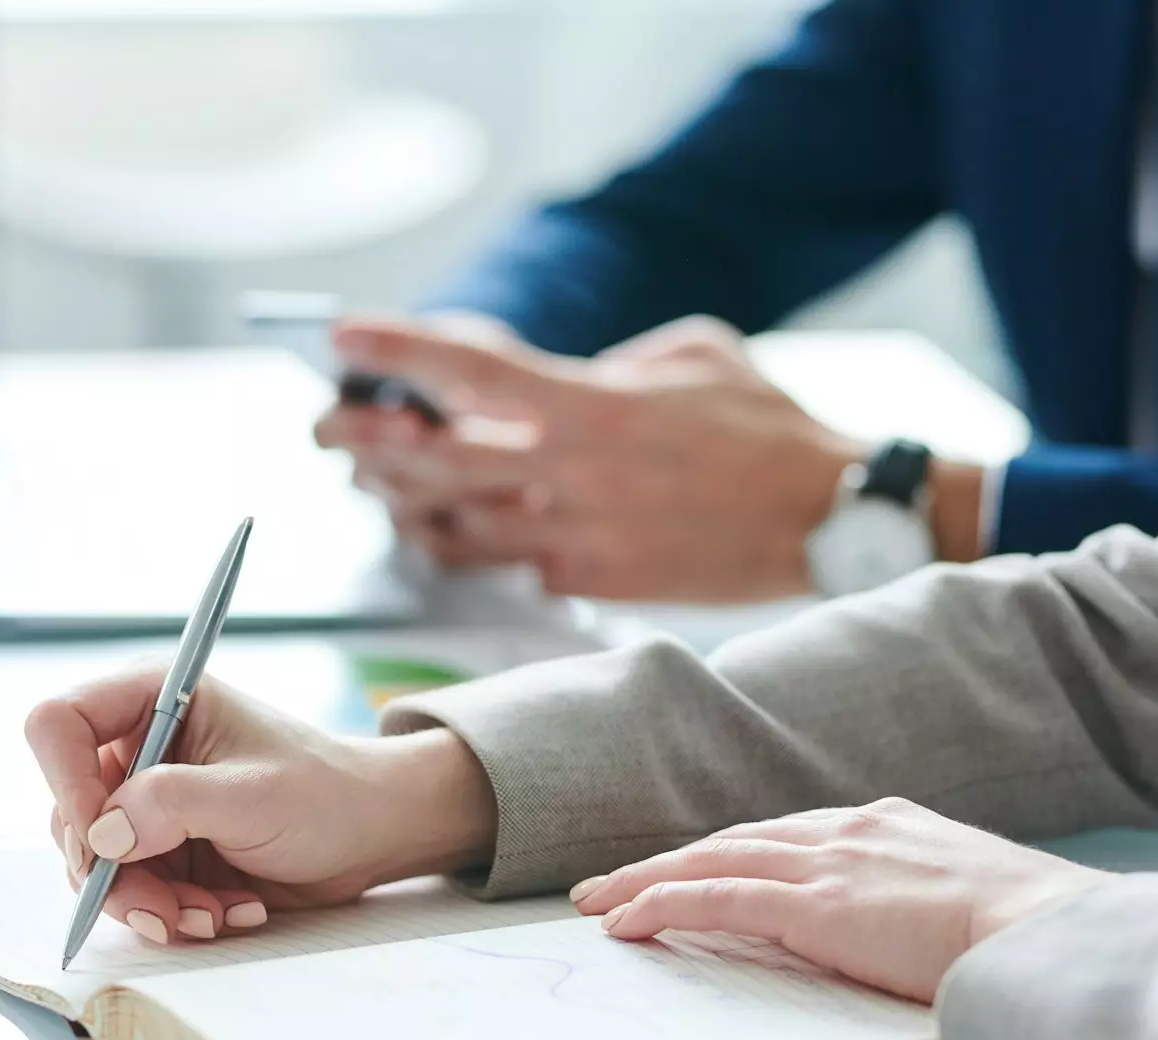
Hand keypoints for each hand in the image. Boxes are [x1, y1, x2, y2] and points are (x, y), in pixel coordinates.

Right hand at [22, 664, 494, 943]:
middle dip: (118, 872)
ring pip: (95, 865)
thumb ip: (173, 804)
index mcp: (153, 701)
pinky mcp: (159, 853)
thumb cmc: (326, 793)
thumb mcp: (253, 795)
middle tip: (168, 908)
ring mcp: (145, 805)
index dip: (65, 783)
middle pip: (70, 813)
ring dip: (149, 903)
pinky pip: (129, 894)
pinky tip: (227, 912)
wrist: (370, 836)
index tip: (101, 839)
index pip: (59, 725)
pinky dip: (171, 915)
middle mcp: (138, 749)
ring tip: (213, 914)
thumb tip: (100, 832)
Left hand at [318, 314, 869, 601]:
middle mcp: (574, 477)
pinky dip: (470, 540)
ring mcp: (578, 539)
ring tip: (376, 477)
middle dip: (364, 440)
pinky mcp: (592, 584)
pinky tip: (451, 523)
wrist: (828, 519)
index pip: (470, 373)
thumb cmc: (764, 426)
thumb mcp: (692, 353)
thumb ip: (605, 361)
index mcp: (594, 406)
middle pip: (433, 462)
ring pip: (453, 527)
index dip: (396, 352)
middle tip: (329, 423)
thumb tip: (544, 379)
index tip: (341, 337)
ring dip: (402, 501)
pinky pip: (507, 563)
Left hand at [569, 797, 1111, 1003]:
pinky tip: (624, 924)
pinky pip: (714, 900)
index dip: (727, 854)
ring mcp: (827, 863)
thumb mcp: (971, 896)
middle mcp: (846, 831)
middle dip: (668, 863)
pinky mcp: (814, 905)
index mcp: (884, 823)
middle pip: (732, 842)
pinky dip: (661, 906)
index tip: (690, 869)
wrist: (1049, 929)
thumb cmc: (1029, 930)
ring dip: (645, 882)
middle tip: (611, 885)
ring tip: (597, 904)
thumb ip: (924, 900)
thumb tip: (913, 930)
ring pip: (710, 863)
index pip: (783, 835)